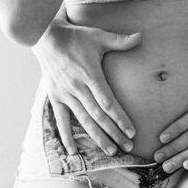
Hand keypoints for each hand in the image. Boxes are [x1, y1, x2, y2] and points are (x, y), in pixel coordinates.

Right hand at [33, 17, 140, 155]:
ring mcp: (65, 94)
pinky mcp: (55, 97)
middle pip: (98, 115)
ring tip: (111, 151)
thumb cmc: (77, 37)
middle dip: (114, 132)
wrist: (47, 38)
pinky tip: (73, 152)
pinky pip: (61, 120)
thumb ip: (119, 40)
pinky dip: (66, 136)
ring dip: (97, 137)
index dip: (120, 118)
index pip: (108, 102)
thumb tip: (140, 36)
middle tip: (128, 146)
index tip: (132, 131)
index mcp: (90, 74)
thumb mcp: (99, 36)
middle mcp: (77, 87)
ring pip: (83, 120)